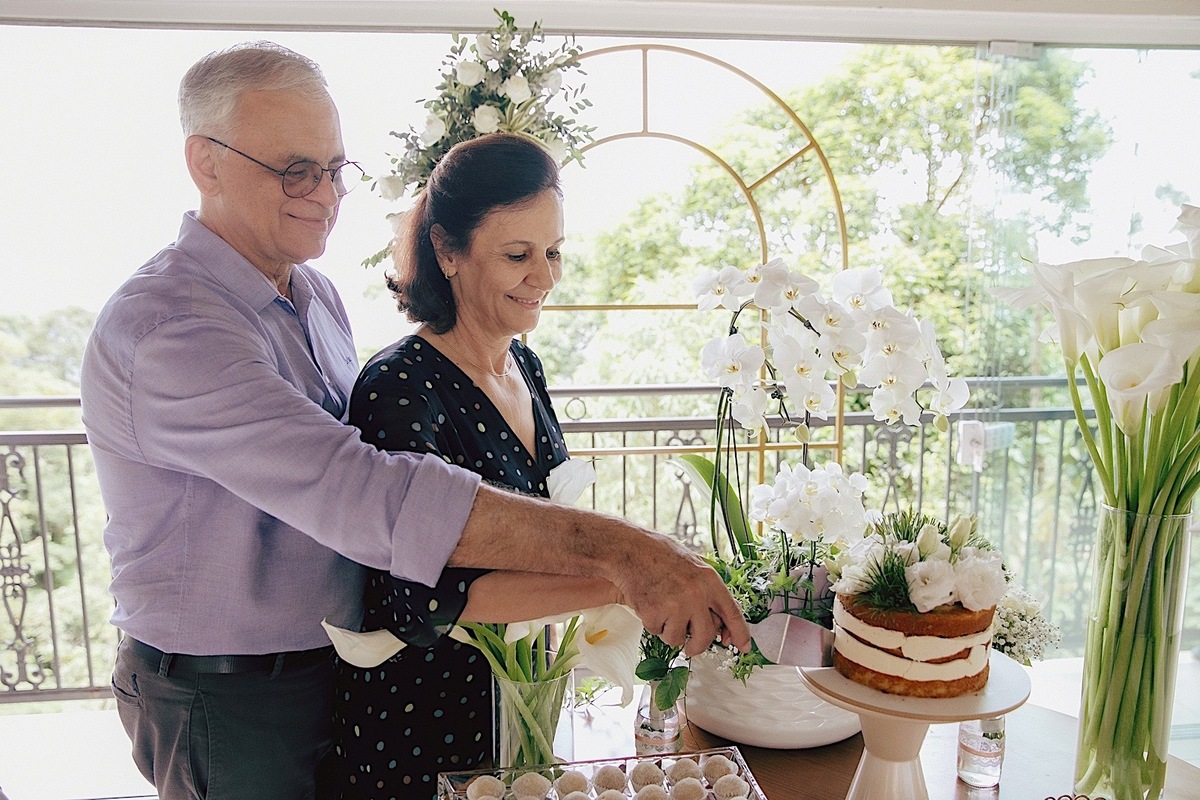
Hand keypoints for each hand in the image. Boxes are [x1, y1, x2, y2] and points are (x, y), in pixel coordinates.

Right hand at [613, 532, 750, 657]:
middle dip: (697, 646)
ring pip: (678, 638)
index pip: (732, 613)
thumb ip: (707, 592)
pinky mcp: (654, 614)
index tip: (743, 647)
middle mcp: (696, 594)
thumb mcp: (692, 566)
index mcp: (709, 580)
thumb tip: (718, 624)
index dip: (740, 633)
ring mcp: (675, 605)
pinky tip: (648, 603)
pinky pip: (657, 632)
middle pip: (705, 637)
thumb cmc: (659, 555)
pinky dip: (652, 623)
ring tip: (661, 607)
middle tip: (691, 646)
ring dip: (669, 631)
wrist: (629, 550)